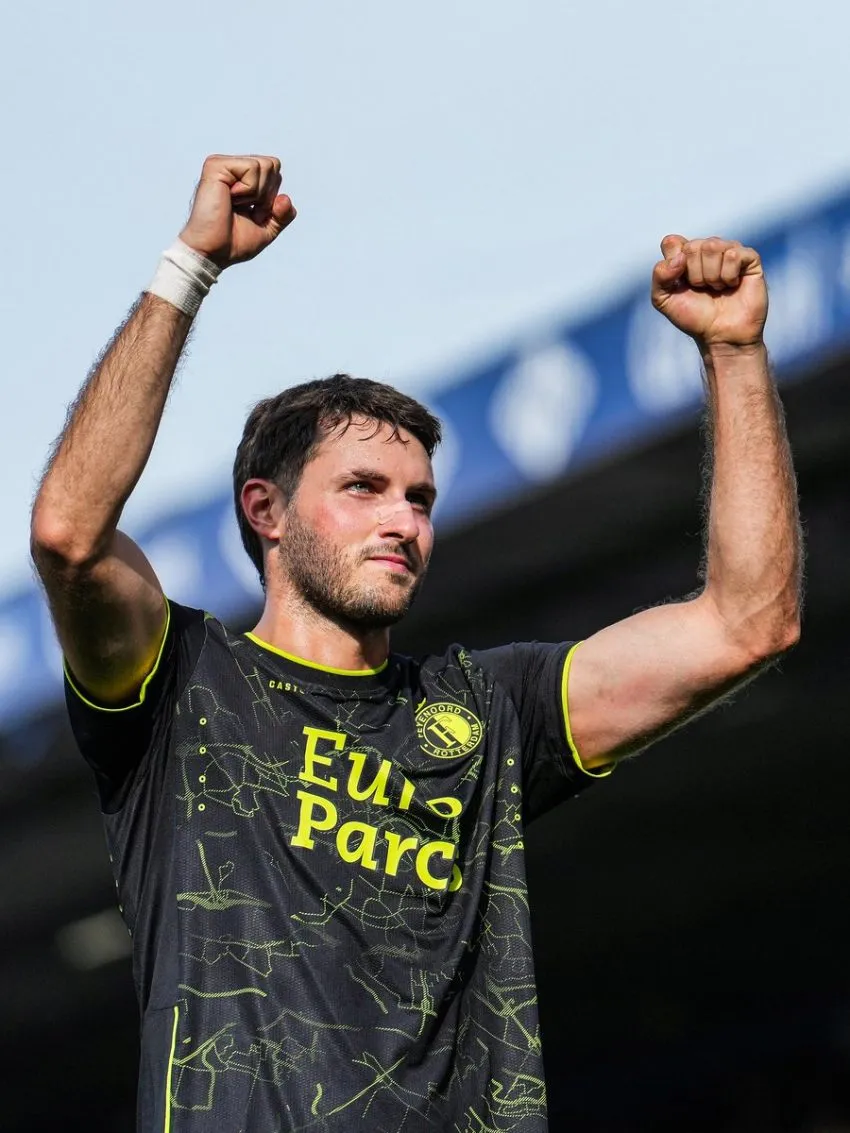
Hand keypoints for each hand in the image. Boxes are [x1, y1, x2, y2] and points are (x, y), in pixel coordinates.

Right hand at [179, 154, 295, 267]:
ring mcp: (224, 165)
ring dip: (257, 193)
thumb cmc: (233, 243)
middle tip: (245, 209)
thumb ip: (283, 215)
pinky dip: (249, 189)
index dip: (271, 199)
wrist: (212, 252)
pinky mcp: (216, 165)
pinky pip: (253, 167)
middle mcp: (234, 169)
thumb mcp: (267, 230)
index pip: (275, 174)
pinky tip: (230, 198)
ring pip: (266, 165)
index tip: (253, 215)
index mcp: (243, 181)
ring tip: (236, 204)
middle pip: (273, 165)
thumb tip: (285, 198)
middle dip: (267, 195)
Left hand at [651, 235, 766, 348]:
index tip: (681, 283)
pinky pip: (733, 254)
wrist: (721, 336)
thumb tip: (679, 258)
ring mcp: (729, 252)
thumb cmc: (694, 317)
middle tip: (703, 289)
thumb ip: (659, 276)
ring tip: (717, 288)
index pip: (672, 242)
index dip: (674, 263)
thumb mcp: (663, 300)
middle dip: (694, 275)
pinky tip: (732, 285)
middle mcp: (707, 250)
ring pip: (713, 246)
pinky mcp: (749, 259)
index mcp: (685, 256)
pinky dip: (728, 275)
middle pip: (693, 246)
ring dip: (711, 276)